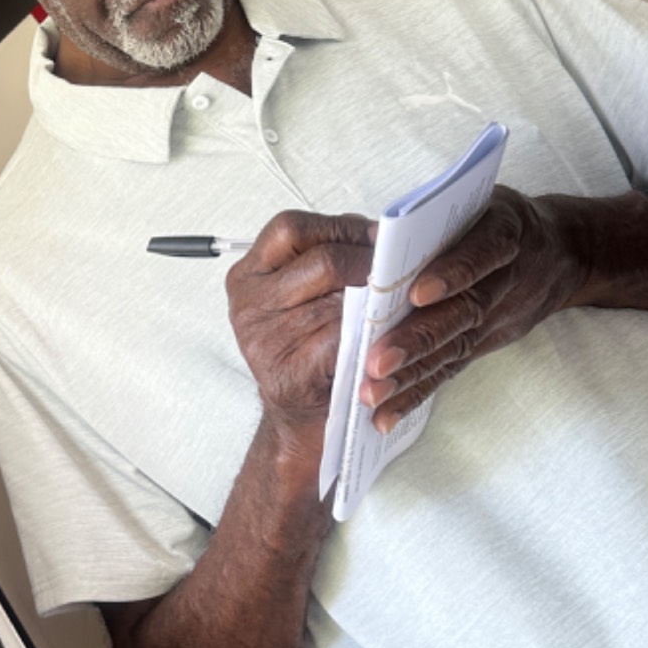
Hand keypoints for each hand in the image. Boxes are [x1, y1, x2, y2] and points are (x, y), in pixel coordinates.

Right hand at [227, 211, 374, 457]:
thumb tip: (379, 234)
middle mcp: (248, 304)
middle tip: (397, 271)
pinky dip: (373, 334)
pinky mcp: (290, 373)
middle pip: (321, 260)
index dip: (340, 226)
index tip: (376, 237)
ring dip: (378, 297)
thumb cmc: (309, 350)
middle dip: (369, 262)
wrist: (298, 420)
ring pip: (339, 300)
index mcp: (248, 276)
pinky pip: (345, 340)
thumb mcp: (302, 296)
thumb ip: (325, 261)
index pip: (291, 229)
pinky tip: (388, 333)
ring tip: (399, 298)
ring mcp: (264, 340)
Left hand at [362, 188, 584, 433]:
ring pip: (453, 348)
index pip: (482, 255)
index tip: (419, 292)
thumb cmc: (504, 220)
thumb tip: (374, 236)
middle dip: (419, 339)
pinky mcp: (483, 345)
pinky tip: (385, 417)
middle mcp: (504, 282)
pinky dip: (416, 396)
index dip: (454, 274)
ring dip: (411, 375)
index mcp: (504, 234)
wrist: (563, 254)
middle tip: (378, 361)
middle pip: (463, 312)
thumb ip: (437, 217)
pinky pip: (449, 371)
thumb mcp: (483, 202)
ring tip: (372, 393)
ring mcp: (495, 320)